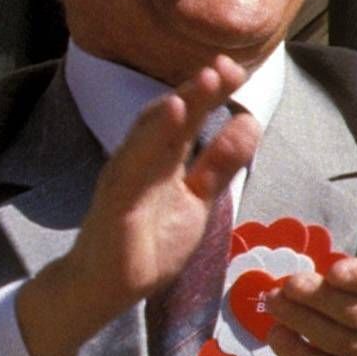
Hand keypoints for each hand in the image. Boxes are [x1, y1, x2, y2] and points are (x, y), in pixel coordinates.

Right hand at [14, 61, 260, 355]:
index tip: (237, 70)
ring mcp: (125, 178)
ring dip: (177, 105)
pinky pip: (133, 166)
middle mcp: (142, 160)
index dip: (212, 93)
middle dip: (198, 90)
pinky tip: (171, 114)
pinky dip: (151, 138)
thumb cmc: (149, 243)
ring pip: (149, 134)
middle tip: (225, 67)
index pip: (189, 118)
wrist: (107, 288)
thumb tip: (249, 122)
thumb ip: (220, 163)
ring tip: (204, 81)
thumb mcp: (198, 198)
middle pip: (170, 117)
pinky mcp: (116, 202)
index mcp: (163, 158)